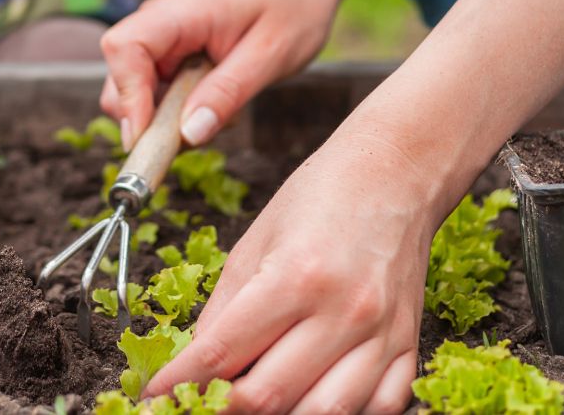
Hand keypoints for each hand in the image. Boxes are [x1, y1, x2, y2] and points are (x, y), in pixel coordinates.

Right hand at [100, 0, 336, 149]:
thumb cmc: (289, 13)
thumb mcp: (271, 56)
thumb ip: (228, 93)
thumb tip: (189, 134)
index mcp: (180, 12)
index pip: (124, 47)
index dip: (127, 94)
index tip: (147, 136)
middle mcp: (159, 24)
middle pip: (120, 78)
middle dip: (147, 118)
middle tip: (195, 136)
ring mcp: (161, 43)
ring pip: (134, 95)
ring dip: (166, 122)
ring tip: (219, 113)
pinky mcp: (168, 60)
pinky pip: (155, 98)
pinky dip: (177, 116)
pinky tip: (215, 106)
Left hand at [146, 134, 427, 412]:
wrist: (396, 171)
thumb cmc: (321, 195)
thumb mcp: (255, 238)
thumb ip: (224, 304)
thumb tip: (195, 359)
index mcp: (294, 276)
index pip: (221, 353)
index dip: (179, 384)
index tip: (155, 397)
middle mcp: (342, 312)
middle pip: (268, 396)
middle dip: (221, 408)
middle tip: (196, 406)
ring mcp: (382, 334)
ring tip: (246, 408)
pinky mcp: (409, 345)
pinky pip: (381, 409)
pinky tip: (310, 403)